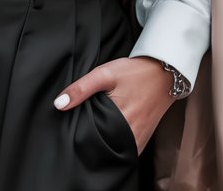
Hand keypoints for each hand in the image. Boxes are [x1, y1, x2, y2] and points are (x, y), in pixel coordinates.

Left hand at [53, 56, 176, 154]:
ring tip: (94, 131)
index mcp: (119, 121)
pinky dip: (116, 144)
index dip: (80, 134)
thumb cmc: (133, 73)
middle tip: (81, 128)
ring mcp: (138, 140)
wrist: (164, 74)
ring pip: (115, 149)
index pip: (92, 139)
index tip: (74, 126)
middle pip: (103, 146)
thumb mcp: (105, 74)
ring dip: (104, 143)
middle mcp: (131, 135)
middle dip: (91, 140)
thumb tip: (59, 104)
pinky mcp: (143, 139)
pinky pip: (126, 149)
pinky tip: (108, 134)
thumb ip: (81, 88)